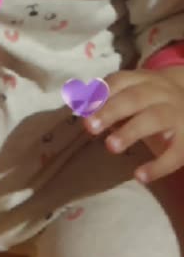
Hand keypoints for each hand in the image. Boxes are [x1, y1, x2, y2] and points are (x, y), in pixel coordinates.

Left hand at [83, 67, 183, 183]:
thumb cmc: (157, 102)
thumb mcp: (138, 95)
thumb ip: (113, 102)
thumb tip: (82, 109)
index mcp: (144, 80)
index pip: (120, 80)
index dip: (101, 93)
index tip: (83, 107)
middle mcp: (161, 93)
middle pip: (134, 97)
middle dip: (111, 110)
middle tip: (89, 126)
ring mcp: (178, 114)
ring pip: (154, 118)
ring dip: (131, 131)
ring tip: (110, 147)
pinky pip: (176, 152)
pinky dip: (158, 165)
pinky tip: (140, 176)